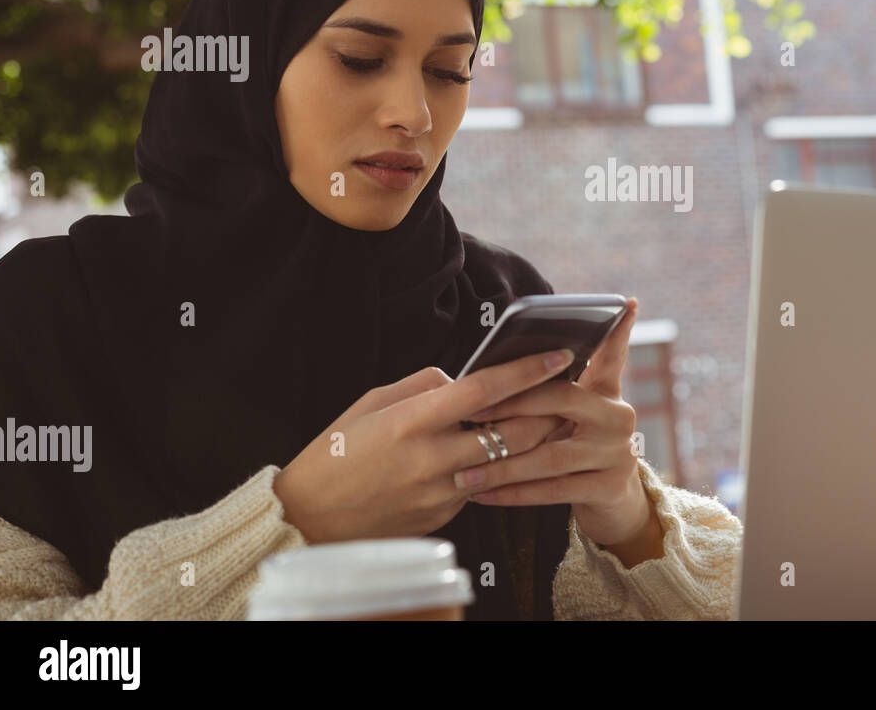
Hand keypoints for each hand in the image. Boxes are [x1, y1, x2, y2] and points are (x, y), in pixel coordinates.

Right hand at [272, 347, 576, 544]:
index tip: (559, 356)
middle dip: (547, 411)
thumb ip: (422, 385)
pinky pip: (480, 485)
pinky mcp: (444, 517)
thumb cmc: (337, 451)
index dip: (527, 371)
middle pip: (513, 432)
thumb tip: (461, 378)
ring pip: (505, 462)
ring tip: (545, 420)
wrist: (310, 519)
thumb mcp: (371, 402)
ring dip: (530, 442)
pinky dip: (492, 468)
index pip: (484, 390)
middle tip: (565, 394)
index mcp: (411, 421)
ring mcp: (440, 493)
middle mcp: (431, 458)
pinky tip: (494, 454)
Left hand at [453, 298, 654, 548]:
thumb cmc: (578, 448)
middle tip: (469, 414)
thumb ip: (554, 388)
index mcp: (608, 393)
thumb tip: (502, 363)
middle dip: (510, 406)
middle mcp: (619, 418)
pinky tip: (482, 495)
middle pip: (561, 400)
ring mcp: (617, 454)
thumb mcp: (577, 415)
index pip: (607, 355)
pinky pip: (552, 490)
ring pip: (550, 455)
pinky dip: (513, 493)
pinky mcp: (609, 488)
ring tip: (462, 471)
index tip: (621, 303)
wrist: (614, 504)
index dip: (612, 331)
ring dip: (501, 465)